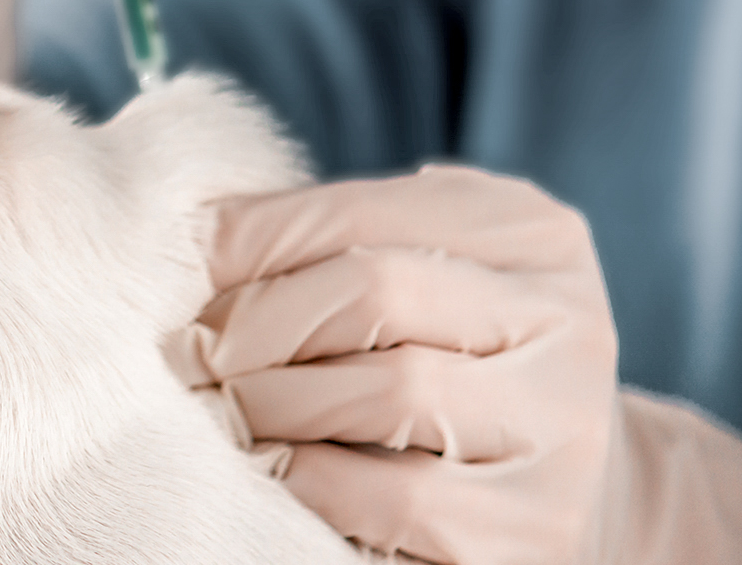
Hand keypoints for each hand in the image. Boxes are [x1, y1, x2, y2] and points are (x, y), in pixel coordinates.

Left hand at [168, 165, 618, 562]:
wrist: (568, 499)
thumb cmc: (444, 368)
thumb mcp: (413, 279)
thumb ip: (328, 245)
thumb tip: (194, 240)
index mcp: (532, 234)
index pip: (357, 211)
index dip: (243, 241)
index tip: (172, 275)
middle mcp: (569, 322)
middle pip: (373, 289)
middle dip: (252, 322)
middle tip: (184, 355)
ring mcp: (565, 430)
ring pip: (388, 390)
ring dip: (270, 403)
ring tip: (220, 412)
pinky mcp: (535, 529)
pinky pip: (395, 499)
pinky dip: (308, 481)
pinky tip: (270, 471)